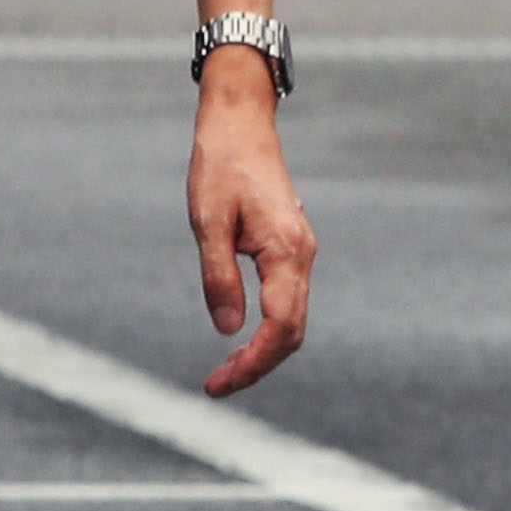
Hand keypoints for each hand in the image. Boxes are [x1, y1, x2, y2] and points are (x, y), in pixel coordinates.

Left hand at [189, 52, 315, 394]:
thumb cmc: (220, 167)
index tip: (219, 383)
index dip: (254, 362)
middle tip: (217, 386)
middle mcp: (302, 256)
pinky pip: (288, 301)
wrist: (241, 125)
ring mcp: (300, 253)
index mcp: (286, 251)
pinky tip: (241, 338)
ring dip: (264, 351)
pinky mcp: (291, 249)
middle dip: (259, 365)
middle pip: (293, 331)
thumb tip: (227, 329)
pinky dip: (268, 329)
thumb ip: (218, 276)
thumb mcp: (207, 223)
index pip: (281, 326)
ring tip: (225, 371)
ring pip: (293, 318)